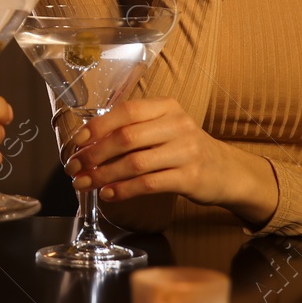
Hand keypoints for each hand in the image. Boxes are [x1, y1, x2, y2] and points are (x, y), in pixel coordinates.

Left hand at [65, 98, 277, 227]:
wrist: (226, 171)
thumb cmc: (185, 148)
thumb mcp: (165, 127)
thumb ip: (134, 128)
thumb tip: (88, 142)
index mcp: (167, 107)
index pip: (126, 111)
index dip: (98, 126)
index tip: (77, 142)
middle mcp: (178, 125)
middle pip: (126, 137)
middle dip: (95, 154)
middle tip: (75, 167)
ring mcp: (186, 151)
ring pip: (135, 163)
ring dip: (104, 175)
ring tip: (85, 184)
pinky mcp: (190, 178)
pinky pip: (149, 184)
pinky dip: (124, 190)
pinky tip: (109, 194)